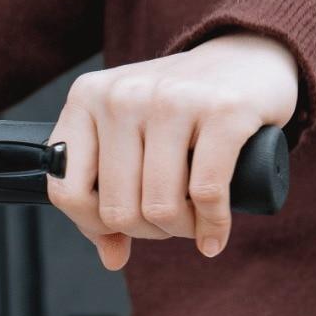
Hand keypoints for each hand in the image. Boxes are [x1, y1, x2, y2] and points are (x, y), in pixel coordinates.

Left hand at [47, 32, 298, 269]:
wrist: (250, 56)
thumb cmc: (179, 113)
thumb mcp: (130, 143)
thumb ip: (107, 198)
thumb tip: (112, 258)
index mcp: (86, 100)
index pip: (66, 192)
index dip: (95, 225)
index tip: (123, 225)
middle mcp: (122, 95)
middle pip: (117, 210)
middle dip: (148, 230)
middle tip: (169, 221)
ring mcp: (171, 98)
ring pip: (160, 207)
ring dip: (181, 229)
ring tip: (194, 220)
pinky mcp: (223, 108)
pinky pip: (207, 193)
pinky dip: (213, 223)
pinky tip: (215, 231)